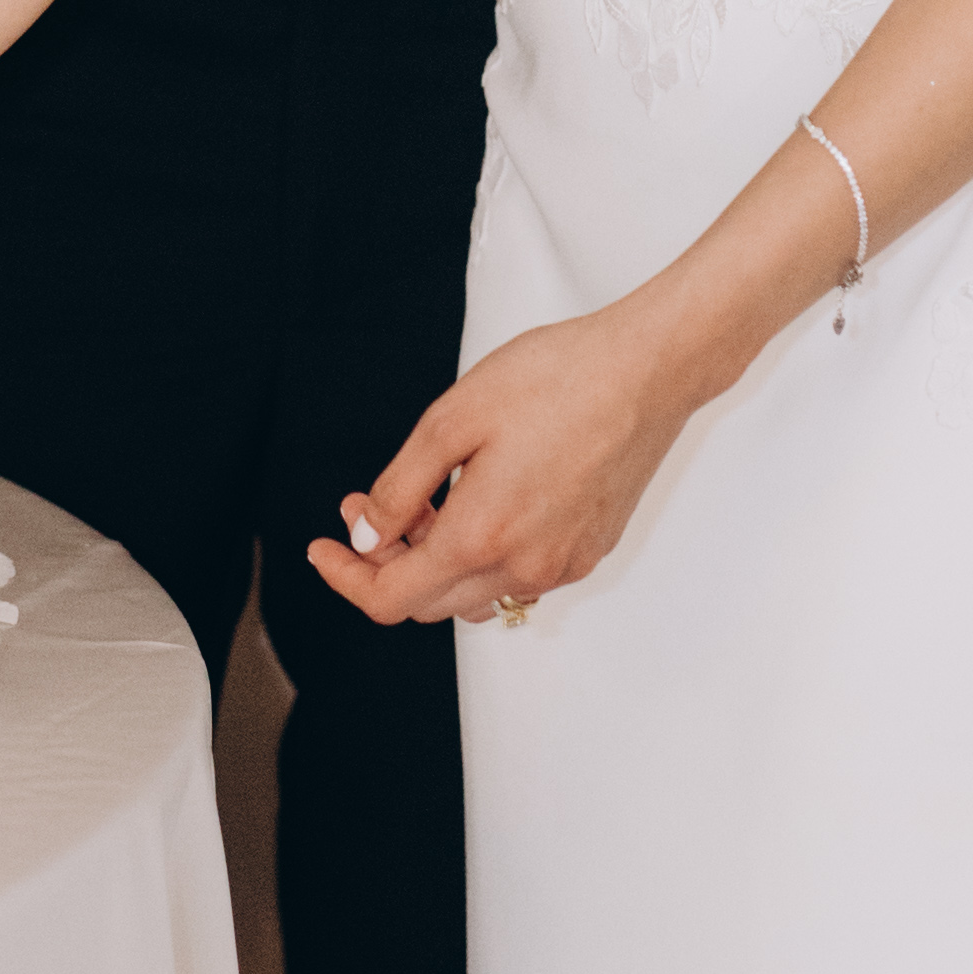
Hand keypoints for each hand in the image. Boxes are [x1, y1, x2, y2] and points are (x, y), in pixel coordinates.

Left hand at [304, 301, 695, 630]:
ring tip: (426, 500)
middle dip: (387, 561)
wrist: (647, 371)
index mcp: (481, 536)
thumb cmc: (558, 380)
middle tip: (369, 506)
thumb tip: (367, 535)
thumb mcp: (452, 420)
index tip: (325, 549)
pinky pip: (518, 576)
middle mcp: (525, 566)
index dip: (346, 578)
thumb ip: (399, 487)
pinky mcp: (589, 551)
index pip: (391, 599)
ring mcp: (562, 565)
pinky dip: (483, 555)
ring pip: (474, 593)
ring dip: (435, 562)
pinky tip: (480, 499)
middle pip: (429, 602)